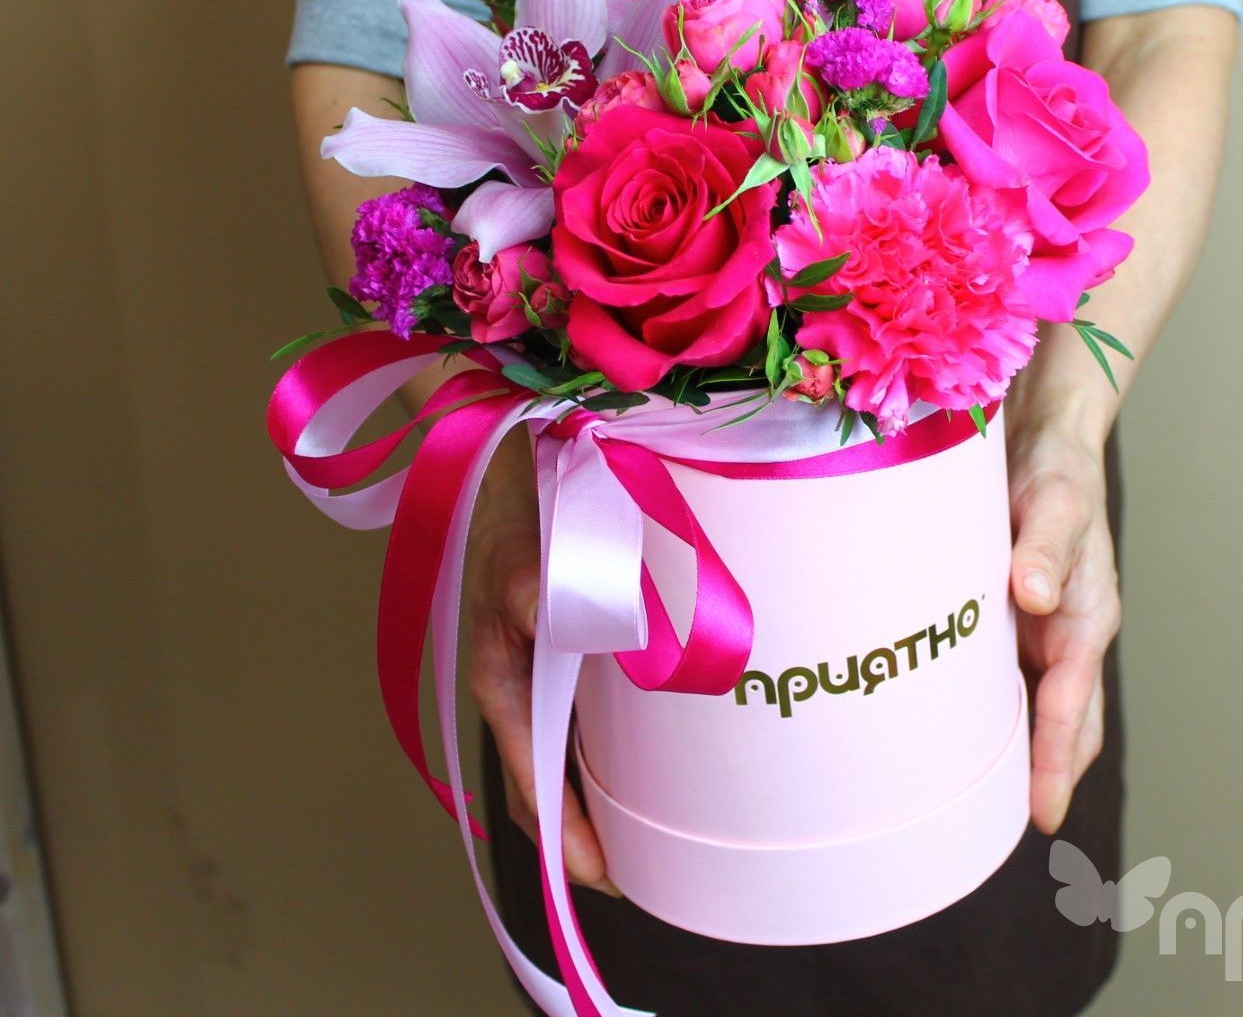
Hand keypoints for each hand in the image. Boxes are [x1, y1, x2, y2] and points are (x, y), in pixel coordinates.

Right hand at [466, 431, 618, 894]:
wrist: (520, 448)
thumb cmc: (517, 510)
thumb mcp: (526, 559)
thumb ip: (548, 601)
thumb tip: (598, 636)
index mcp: (500, 681)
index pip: (531, 784)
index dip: (566, 839)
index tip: (608, 877)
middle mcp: (521, 683)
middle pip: (551, 782)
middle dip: (591, 832)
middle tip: (647, 867)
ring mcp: (544, 665)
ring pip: (570, 751)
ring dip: (604, 794)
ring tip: (656, 830)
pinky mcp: (572, 641)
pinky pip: (590, 712)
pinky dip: (616, 747)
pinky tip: (658, 752)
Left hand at [1007, 410, 1120, 833]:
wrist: (1047, 438)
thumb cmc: (1055, 469)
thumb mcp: (1053, 499)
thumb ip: (1046, 544)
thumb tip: (1038, 595)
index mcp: (1086, 616)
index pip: (1069, 702)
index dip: (1054, 758)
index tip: (1041, 812)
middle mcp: (1069, 633)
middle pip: (1065, 723)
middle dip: (1047, 776)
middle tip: (1013, 831)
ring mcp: (1046, 630)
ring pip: (1040, 708)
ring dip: (1025, 753)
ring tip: (988, 806)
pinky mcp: (1020, 618)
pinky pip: (1012, 678)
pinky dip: (1000, 714)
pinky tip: (967, 736)